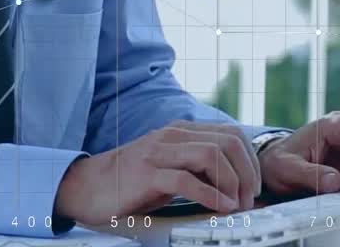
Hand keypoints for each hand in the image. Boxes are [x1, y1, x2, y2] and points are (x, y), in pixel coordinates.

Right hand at [53, 120, 260, 223]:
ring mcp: (158, 153)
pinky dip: (211, 195)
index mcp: (181, 132)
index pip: (231, 134)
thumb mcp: (170, 167)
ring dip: (232, 183)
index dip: (251, 161)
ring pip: (211, 155)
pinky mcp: (146, 174)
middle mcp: (172, 136)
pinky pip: (186, 180)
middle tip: (248, 200)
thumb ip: (198, 167)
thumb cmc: (131, 182)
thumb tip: (236, 184)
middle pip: (227, 143)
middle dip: (247, 173)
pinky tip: (220, 208)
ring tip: (235, 205)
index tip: (253, 187)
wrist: (86, 186)